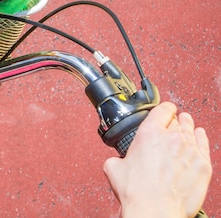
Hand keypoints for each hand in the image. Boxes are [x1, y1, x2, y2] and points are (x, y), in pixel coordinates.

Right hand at [103, 101, 211, 217]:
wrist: (156, 209)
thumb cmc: (138, 191)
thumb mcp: (114, 168)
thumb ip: (117, 158)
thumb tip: (117, 161)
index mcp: (149, 132)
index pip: (162, 109)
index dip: (163, 109)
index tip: (163, 112)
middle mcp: (172, 137)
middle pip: (177, 120)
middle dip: (174, 121)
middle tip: (171, 124)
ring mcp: (190, 150)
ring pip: (192, 130)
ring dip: (187, 127)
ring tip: (185, 126)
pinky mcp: (203, 165)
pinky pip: (204, 144)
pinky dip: (201, 138)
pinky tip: (199, 136)